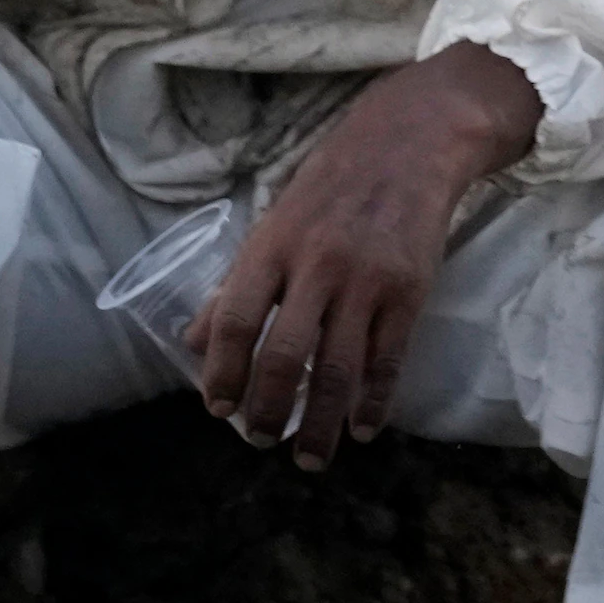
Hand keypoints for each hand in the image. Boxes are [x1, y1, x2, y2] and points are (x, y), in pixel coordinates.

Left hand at [190, 44, 542, 467]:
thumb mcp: (273, 222)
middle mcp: (317, 266)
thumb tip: (193, 342)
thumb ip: (236, 284)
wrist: (410, 144)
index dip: (222, 371)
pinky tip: (363, 428)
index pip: (235, 319)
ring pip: (337, 370)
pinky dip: (374, 402)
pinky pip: (388, 360)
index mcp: (273, 245)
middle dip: (268, 409)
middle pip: (284, 355)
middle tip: (259, 439)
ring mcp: (367, 281)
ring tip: (308, 459)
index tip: (217, 409)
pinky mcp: (410, 291)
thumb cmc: (332, 185)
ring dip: (319, 423)